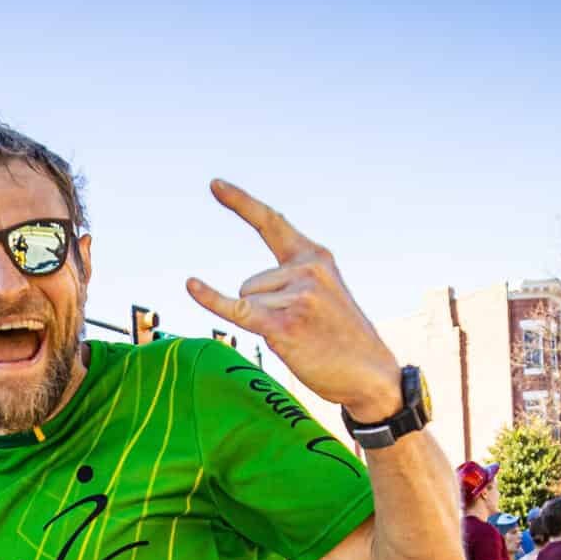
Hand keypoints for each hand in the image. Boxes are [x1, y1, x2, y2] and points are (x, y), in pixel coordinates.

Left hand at [185, 180, 402, 416]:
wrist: (370, 374)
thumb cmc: (341, 339)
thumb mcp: (325, 294)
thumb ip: (291, 280)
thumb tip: (246, 292)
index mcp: (315, 257)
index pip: (271, 223)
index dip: (241, 203)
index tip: (214, 185)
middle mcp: (307, 269)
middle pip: (249, 284)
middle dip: (262, 310)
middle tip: (301, 331)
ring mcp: (297, 295)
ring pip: (246, 303)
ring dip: (264, 326)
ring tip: (301, 340)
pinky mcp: (284, 324)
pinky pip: (235, 310)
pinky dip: (210, 300)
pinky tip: (190, 285)